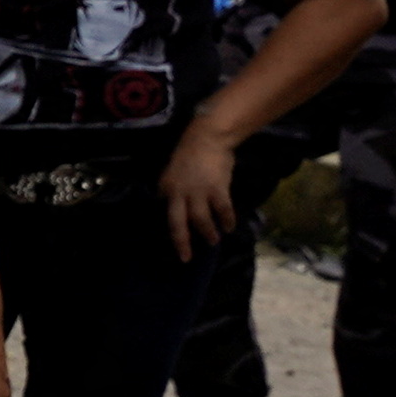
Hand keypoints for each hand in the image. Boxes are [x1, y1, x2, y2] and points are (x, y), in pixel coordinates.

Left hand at [161, 124, 246, 258]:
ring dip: (207, 233)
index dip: (170, 229)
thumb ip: (173, 189)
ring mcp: (198, 192)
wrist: (207, 138)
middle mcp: (179, 193)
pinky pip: (222, 210)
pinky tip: (229, 226)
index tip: (173, 243)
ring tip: (213, 241)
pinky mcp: (217, 189)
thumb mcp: (173, 173)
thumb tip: (175, 205)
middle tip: (186, 257)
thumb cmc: (191, 155)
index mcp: (166, 189)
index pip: (166, 214)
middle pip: (178, 224)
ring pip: (201, 220)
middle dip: (182, 242)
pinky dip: (226, 220)